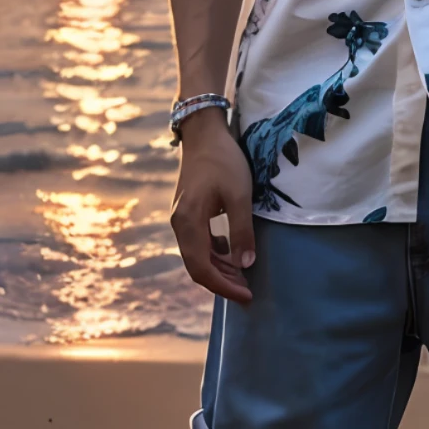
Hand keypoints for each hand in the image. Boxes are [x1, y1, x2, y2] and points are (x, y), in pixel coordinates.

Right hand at [170, 108, 255, 304]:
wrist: (203, 133)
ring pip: (198, 255)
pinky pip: (199, 242)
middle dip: (222, 281)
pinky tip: (231, 252)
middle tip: (247, 291)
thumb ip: (241, 230)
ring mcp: (182, 218)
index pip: (202, 268)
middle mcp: (180, 224)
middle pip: (197, 265)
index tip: (246, 295)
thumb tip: (246, 264)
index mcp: (188, 223)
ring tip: (242, 276)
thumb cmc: (223, 161)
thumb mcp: (238, 194)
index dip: (224, 286)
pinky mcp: (188, 212)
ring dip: (219, 268)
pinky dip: (215, 253)